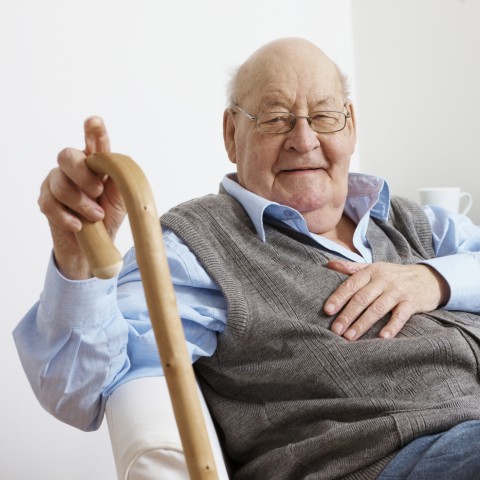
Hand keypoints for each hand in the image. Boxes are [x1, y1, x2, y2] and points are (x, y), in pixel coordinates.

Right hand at [38, 116, 125, 278]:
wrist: (94, 244)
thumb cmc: (109, 215)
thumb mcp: (122, 199)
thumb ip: (120, 181)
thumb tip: (117, 168)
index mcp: (95, 163)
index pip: (94, 142)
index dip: (94, 131)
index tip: (94, 122)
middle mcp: (73, 167)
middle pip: (66, 156)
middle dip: (83, 175)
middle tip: (98, 191)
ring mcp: (56, 182)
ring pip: (60, 183)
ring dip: (81, 203)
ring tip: (96, 216)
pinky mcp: (46, 200)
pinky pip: (50, 203)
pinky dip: (68, 217)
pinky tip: (79, 225)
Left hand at [324, 260, 449, 339]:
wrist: (429, 278)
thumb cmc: (393, 276)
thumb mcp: (373, 268)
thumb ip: (351, 268)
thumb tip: (329, 264)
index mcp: (371, 271)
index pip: (351, 284)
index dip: (338, 297)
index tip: (327, 311)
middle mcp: (384, 280)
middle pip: (362, 298)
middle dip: (347, 315)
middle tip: (336, 330)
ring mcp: (398, 291)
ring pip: (377, 308)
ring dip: (363, 323)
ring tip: (350, 337)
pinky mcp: (412, 302)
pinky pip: (401, 315)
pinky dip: (392, 326)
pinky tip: (382, 337)